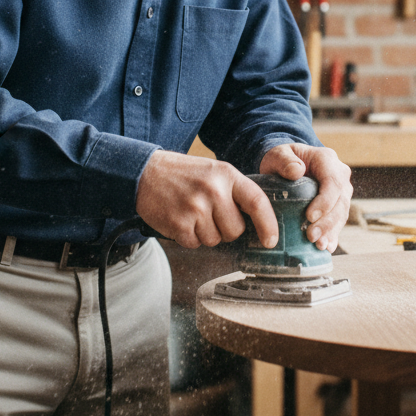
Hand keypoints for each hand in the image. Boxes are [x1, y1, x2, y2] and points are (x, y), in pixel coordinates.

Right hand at [135, 150, 277, 249]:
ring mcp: (196, 207)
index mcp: (226, 174)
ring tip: (192, 213)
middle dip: (225, 229)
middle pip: (235, 230)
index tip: (270, 241)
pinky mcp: (179, 223)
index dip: (268, 224)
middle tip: (210, 214)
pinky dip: (189, 237)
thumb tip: (258, 221)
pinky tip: (181, 220)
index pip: (256, 201)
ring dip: (205, 233)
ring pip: (215, 240)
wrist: (145, 172)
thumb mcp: (213, 171)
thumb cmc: (183, 174)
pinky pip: (195, 244)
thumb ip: (235, 191)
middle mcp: (213, 190)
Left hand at [259, 144, 351, 252]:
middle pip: (340, 201)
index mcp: (327, 159)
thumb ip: (284, 160)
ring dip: (331, 231)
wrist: (288, 164)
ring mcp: (341, 191)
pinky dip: (333, 235)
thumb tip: (296, 171)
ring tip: (318, 245)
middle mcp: (340, 175)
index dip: (325, 201)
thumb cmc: (282, 159)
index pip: (333, 182)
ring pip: (342, 214)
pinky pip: (339, 222)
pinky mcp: (338, 205)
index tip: (309, 216)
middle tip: (311, 236)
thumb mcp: (278, 154)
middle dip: (327, 222)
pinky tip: (327, 247)